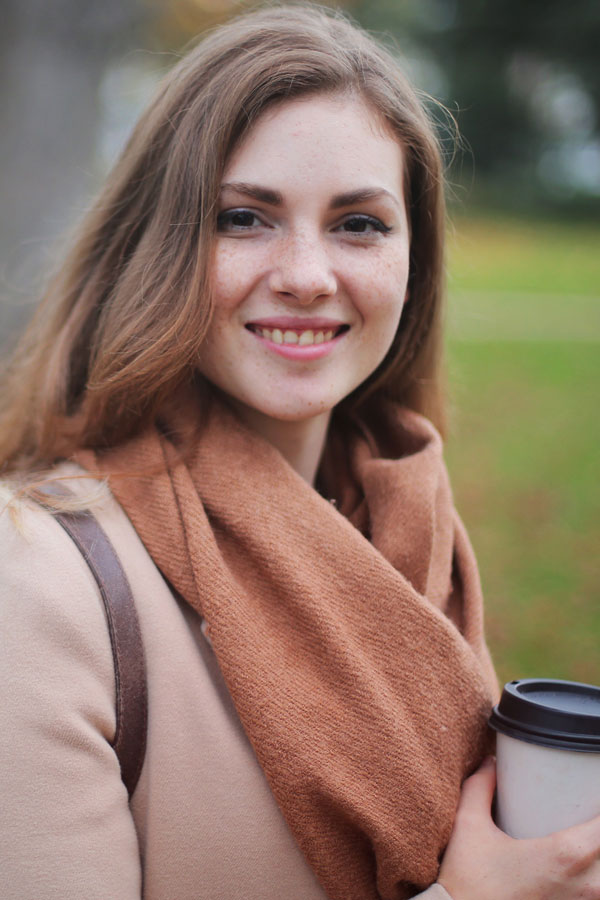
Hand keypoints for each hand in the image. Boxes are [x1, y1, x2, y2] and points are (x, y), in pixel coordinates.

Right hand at [437, 756, 599, 899]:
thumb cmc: (467, 882)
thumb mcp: (468, 825)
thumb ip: (480, 787)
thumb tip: (490, 762)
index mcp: (565, 856)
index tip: (591, 793)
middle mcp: (584, 886)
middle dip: (598, 831)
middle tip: (584, 813)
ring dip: (597, 860)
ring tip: (583, 840)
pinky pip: (593, 896)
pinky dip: (591, 882)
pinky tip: (578, 872)